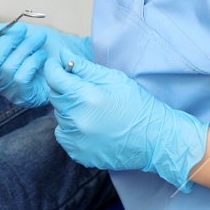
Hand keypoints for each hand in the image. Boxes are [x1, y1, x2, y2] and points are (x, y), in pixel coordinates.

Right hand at [0, 22, 92, 107]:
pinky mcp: (24, 96)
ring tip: (38, 40)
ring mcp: (10, 89)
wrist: (66, 51)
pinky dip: (32, 63)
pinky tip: (41, 57)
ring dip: (24, 50)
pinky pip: (21, 79)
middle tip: (23, 31)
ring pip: (7, 69)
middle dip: (7, 43)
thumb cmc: (41, 43)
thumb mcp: (15, 32)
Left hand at [42, 56, 207, 191]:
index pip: (54, 78)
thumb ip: (85, 67)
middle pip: (55, 97)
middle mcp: (77, 120)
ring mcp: (77, 140)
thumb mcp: (114, 79)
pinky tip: (90, 125)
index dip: (53, 68)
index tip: (56, 64)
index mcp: (86, 97)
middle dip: (63, 88)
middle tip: (80, 86)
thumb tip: (63, 55)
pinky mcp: (79, 154)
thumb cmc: (139, 105)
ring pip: (59, 117)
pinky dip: (71, 128)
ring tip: (91, 108)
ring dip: (69, 109)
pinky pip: (64, 135)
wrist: (155, 140)